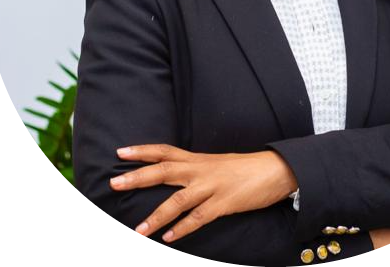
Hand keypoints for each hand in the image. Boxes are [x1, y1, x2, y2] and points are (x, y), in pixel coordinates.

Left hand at [109, 144, 297, 242]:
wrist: (275, 169)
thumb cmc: (244, 168)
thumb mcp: (216, 164)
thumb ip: (195, 169)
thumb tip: (174, 175)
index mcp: (198, 159)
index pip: (165, 151)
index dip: (142, 151)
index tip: (121, 152)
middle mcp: (201, 170)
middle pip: (165, 171)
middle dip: (138, 177)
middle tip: (114, 183)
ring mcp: (213, 186)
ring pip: (178, 200)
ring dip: (156, 216)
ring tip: (138, 230)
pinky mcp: (225, 203)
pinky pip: (200, 217)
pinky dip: (184, 228)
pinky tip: (170, 238)